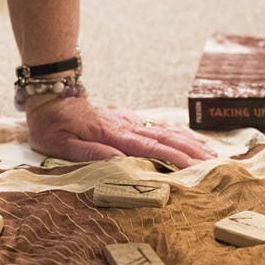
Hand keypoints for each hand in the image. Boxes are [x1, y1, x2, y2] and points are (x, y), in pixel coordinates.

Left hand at [25, 95, 215, 168]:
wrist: (50, 96)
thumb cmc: (52, 125)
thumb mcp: (61, 144)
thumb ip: (90, 152)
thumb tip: (119, 160)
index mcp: (112, 134)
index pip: (150, 148)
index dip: (174, 159)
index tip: (195, 169)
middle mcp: (126, 125)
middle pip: (165, 138)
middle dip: (191, 152)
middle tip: (215, 165)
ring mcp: (130, 120)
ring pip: (166, 130)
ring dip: (190, 142)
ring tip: (212, 154)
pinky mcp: (129, 119)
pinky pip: (159, 126)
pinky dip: (179, 133)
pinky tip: (192, 140)